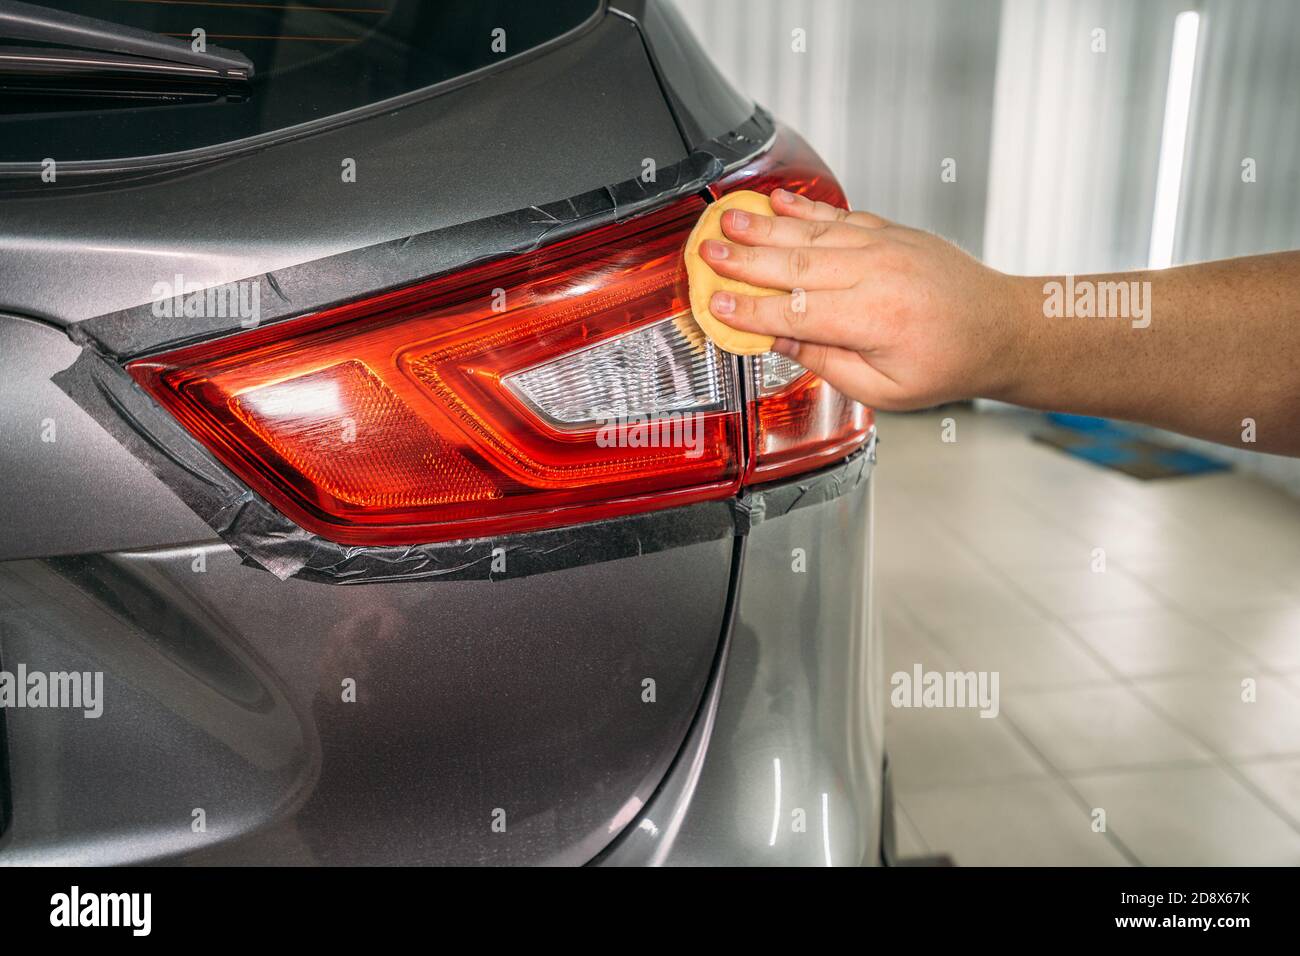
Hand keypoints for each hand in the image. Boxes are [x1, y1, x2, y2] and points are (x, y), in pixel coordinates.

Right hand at [700, 188, 1025, 409]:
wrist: (1001, 327)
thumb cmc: (947, 364)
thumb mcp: (884, 389)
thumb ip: (826, 362)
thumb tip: (776, 340)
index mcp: (872, 320)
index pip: (794, 312)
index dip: (749, 310)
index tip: (715, 304)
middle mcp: (876, 274)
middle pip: (794, 264)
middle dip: (744, 259)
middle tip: (706, 251)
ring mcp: (884, 246)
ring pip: (811, 233)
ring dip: (764, 226)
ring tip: (727, 219)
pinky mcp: (890, 231)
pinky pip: (838, 216)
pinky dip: (803, 208)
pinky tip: (774, 201)